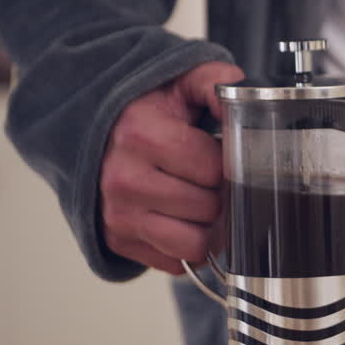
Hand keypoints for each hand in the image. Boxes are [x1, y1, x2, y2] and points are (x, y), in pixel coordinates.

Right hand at [99, 62, 242, 273]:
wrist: (98, 131)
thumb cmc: (149, 111)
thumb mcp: (181, 83)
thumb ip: (216, 82)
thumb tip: (246, 99)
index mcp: (141, 136)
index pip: (212, 170)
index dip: (226, 164)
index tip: (218, 154)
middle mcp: (123, 179)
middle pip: (208, 208)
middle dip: (219, 194)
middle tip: (208, 178)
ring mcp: (118, 214)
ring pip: (194, 243)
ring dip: (206, 226)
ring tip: (198, 200)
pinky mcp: (118, 240)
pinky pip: (175, 262)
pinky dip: (186, 246)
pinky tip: (181, 219)